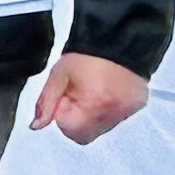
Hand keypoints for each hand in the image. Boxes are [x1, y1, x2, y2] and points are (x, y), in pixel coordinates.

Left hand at [34, 54, 149, 145]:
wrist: (118, 40)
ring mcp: (128, 111)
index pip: (70, 131)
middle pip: (86, 135)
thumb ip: (45, 103)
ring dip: (92, 117)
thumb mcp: (57, 76)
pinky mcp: (138, 106)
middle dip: (76, 121)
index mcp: (92, 105)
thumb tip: (36, 126)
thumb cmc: (84, 58)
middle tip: (78, 97)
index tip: (65, 99)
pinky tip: (106, 92)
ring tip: (93, 91)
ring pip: (101, 129)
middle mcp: (113, 112)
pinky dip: (108, 111)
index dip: (62, 116)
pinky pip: (117, 118)